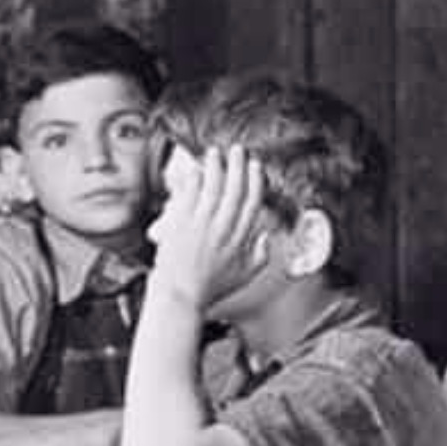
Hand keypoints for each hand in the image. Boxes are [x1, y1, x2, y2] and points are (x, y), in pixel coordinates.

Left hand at [148, 143, 268, 313]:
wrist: (180, 293)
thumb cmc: (210, 287)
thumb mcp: (245, 276)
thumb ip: (260, 256)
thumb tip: (265, 237)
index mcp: (241, 240)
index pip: (252, 203)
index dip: (256, 181)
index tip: (256, 167)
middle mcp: (224, 229)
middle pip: (235, 189)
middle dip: (238, 166)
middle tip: (238, 151)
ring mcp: (202, 224)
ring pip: (213, 186)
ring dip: (216, 166)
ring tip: (215, 152)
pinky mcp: (182, 221)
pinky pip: (190, 193)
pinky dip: (195, 178)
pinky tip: (196, 168)